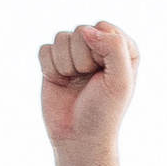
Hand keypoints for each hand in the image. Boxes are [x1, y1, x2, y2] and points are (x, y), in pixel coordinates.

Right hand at [40, 22, 139, 153]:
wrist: (78, 138)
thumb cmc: (104, 112)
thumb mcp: (121, 81)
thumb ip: (113, 48)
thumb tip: (86, 30)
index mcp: (121, 49)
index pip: (103, 27)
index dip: (100, 49)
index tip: (104, 73)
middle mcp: (98, 48)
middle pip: (81, 30)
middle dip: (82, 59)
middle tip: (89, 82)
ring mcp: (74, 55)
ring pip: (61, 38)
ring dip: (66, 64)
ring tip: (75, 83)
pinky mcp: (54, 63)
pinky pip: (45, 50)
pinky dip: (51, 68)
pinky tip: (61, 83)